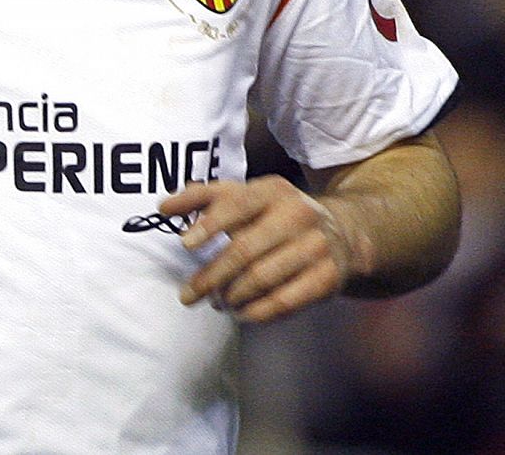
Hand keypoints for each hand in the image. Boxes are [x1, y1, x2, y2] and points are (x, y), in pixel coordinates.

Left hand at [160, 176, 351, 323]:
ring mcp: (316, 246)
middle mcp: (298, 214)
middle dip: (212, 276)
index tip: (184, 244)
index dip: (209, 224)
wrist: (342, 231)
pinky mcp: (328, 277)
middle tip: (190, 295)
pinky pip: (286, 301)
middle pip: (246, 250)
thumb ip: (202, 196)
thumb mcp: (244, 195)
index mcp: (272, 190)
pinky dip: (258, 312)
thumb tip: (162, 207)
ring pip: (263, 279)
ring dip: (233, 296)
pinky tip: (242, 313)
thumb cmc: (275, 213)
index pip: (236, 204)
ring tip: (217, 302)